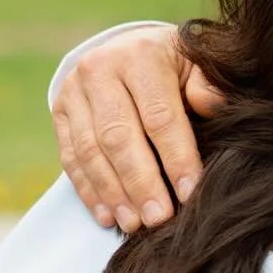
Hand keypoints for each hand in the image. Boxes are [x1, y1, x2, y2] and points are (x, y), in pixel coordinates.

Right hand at [53, 25, 222, 232]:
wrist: (131, 48)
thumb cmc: (176, 65)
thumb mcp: (198, 65)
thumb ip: (207, 86)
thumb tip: (212, 106)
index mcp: (141, 56)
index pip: (159, 116)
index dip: (176, 157)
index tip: (190, 193)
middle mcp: (100, 69)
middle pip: (119, 136)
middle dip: (140, 183)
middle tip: (158, 219)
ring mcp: (73, 91)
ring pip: (90, 151)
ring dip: (113, 193)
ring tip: (134, 224)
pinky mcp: (59, 111)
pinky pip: (70, 157)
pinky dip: (89, 190)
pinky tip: (108, 216)